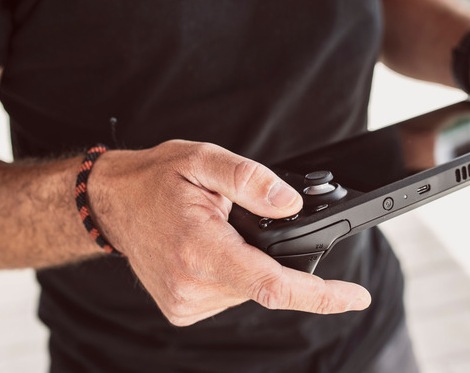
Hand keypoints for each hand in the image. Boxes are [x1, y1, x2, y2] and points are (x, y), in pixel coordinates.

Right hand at [86, 140, 370, 325]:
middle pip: (266, 283)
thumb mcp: (204, 160)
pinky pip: (231, 293)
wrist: (113, 203)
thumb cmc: (156, 179)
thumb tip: (292, 203)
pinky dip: (236, 272)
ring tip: (219, 230)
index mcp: (199, 249)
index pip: (272, 284)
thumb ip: (251, 180)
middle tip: (242, 220)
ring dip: (252, 262)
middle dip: (275, 255)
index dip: (321, 295)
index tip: (356, 297)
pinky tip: (214, 249)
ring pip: (250, 289)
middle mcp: (190, 285)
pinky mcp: (183, 309)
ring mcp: (185, 303)